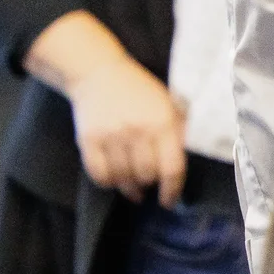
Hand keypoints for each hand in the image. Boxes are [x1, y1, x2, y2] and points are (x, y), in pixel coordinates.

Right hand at [68, 52, 186, 204]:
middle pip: (146, 176)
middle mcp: (137, 131)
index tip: (170, 200)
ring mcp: (111, 137)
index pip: (172, 167)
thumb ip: (177, 130)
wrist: (100, 73)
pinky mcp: (88, 141)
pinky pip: (100, 175)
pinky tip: (115, 179)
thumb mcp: (168, 103)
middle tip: (150, 185)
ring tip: (134, 187)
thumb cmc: (140, 90)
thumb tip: (184, 161)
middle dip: (150, 184)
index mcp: (162, 122)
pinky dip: (109, 182)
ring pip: (123, 179)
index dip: (172, 190)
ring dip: (130, 187)